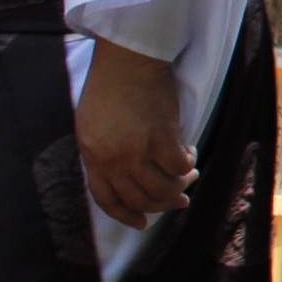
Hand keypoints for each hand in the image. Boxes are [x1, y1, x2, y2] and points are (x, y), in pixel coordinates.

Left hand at [75, 38, 192, 229]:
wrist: (127, 59)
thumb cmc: (110, 84)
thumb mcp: (91, 124)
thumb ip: (102, 151)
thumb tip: (122, 172)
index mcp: (91, 155)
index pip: (106, 199)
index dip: (125, 215)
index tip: (142, 223)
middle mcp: (112, 159)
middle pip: (139, 198)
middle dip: (161, 205)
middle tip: (180, 201)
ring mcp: (136, 150)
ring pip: (161, 189)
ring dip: (179, 187)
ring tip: (189, 175)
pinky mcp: (161, 138)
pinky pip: (179, 167)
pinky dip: (187, 165)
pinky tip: (190, 152)